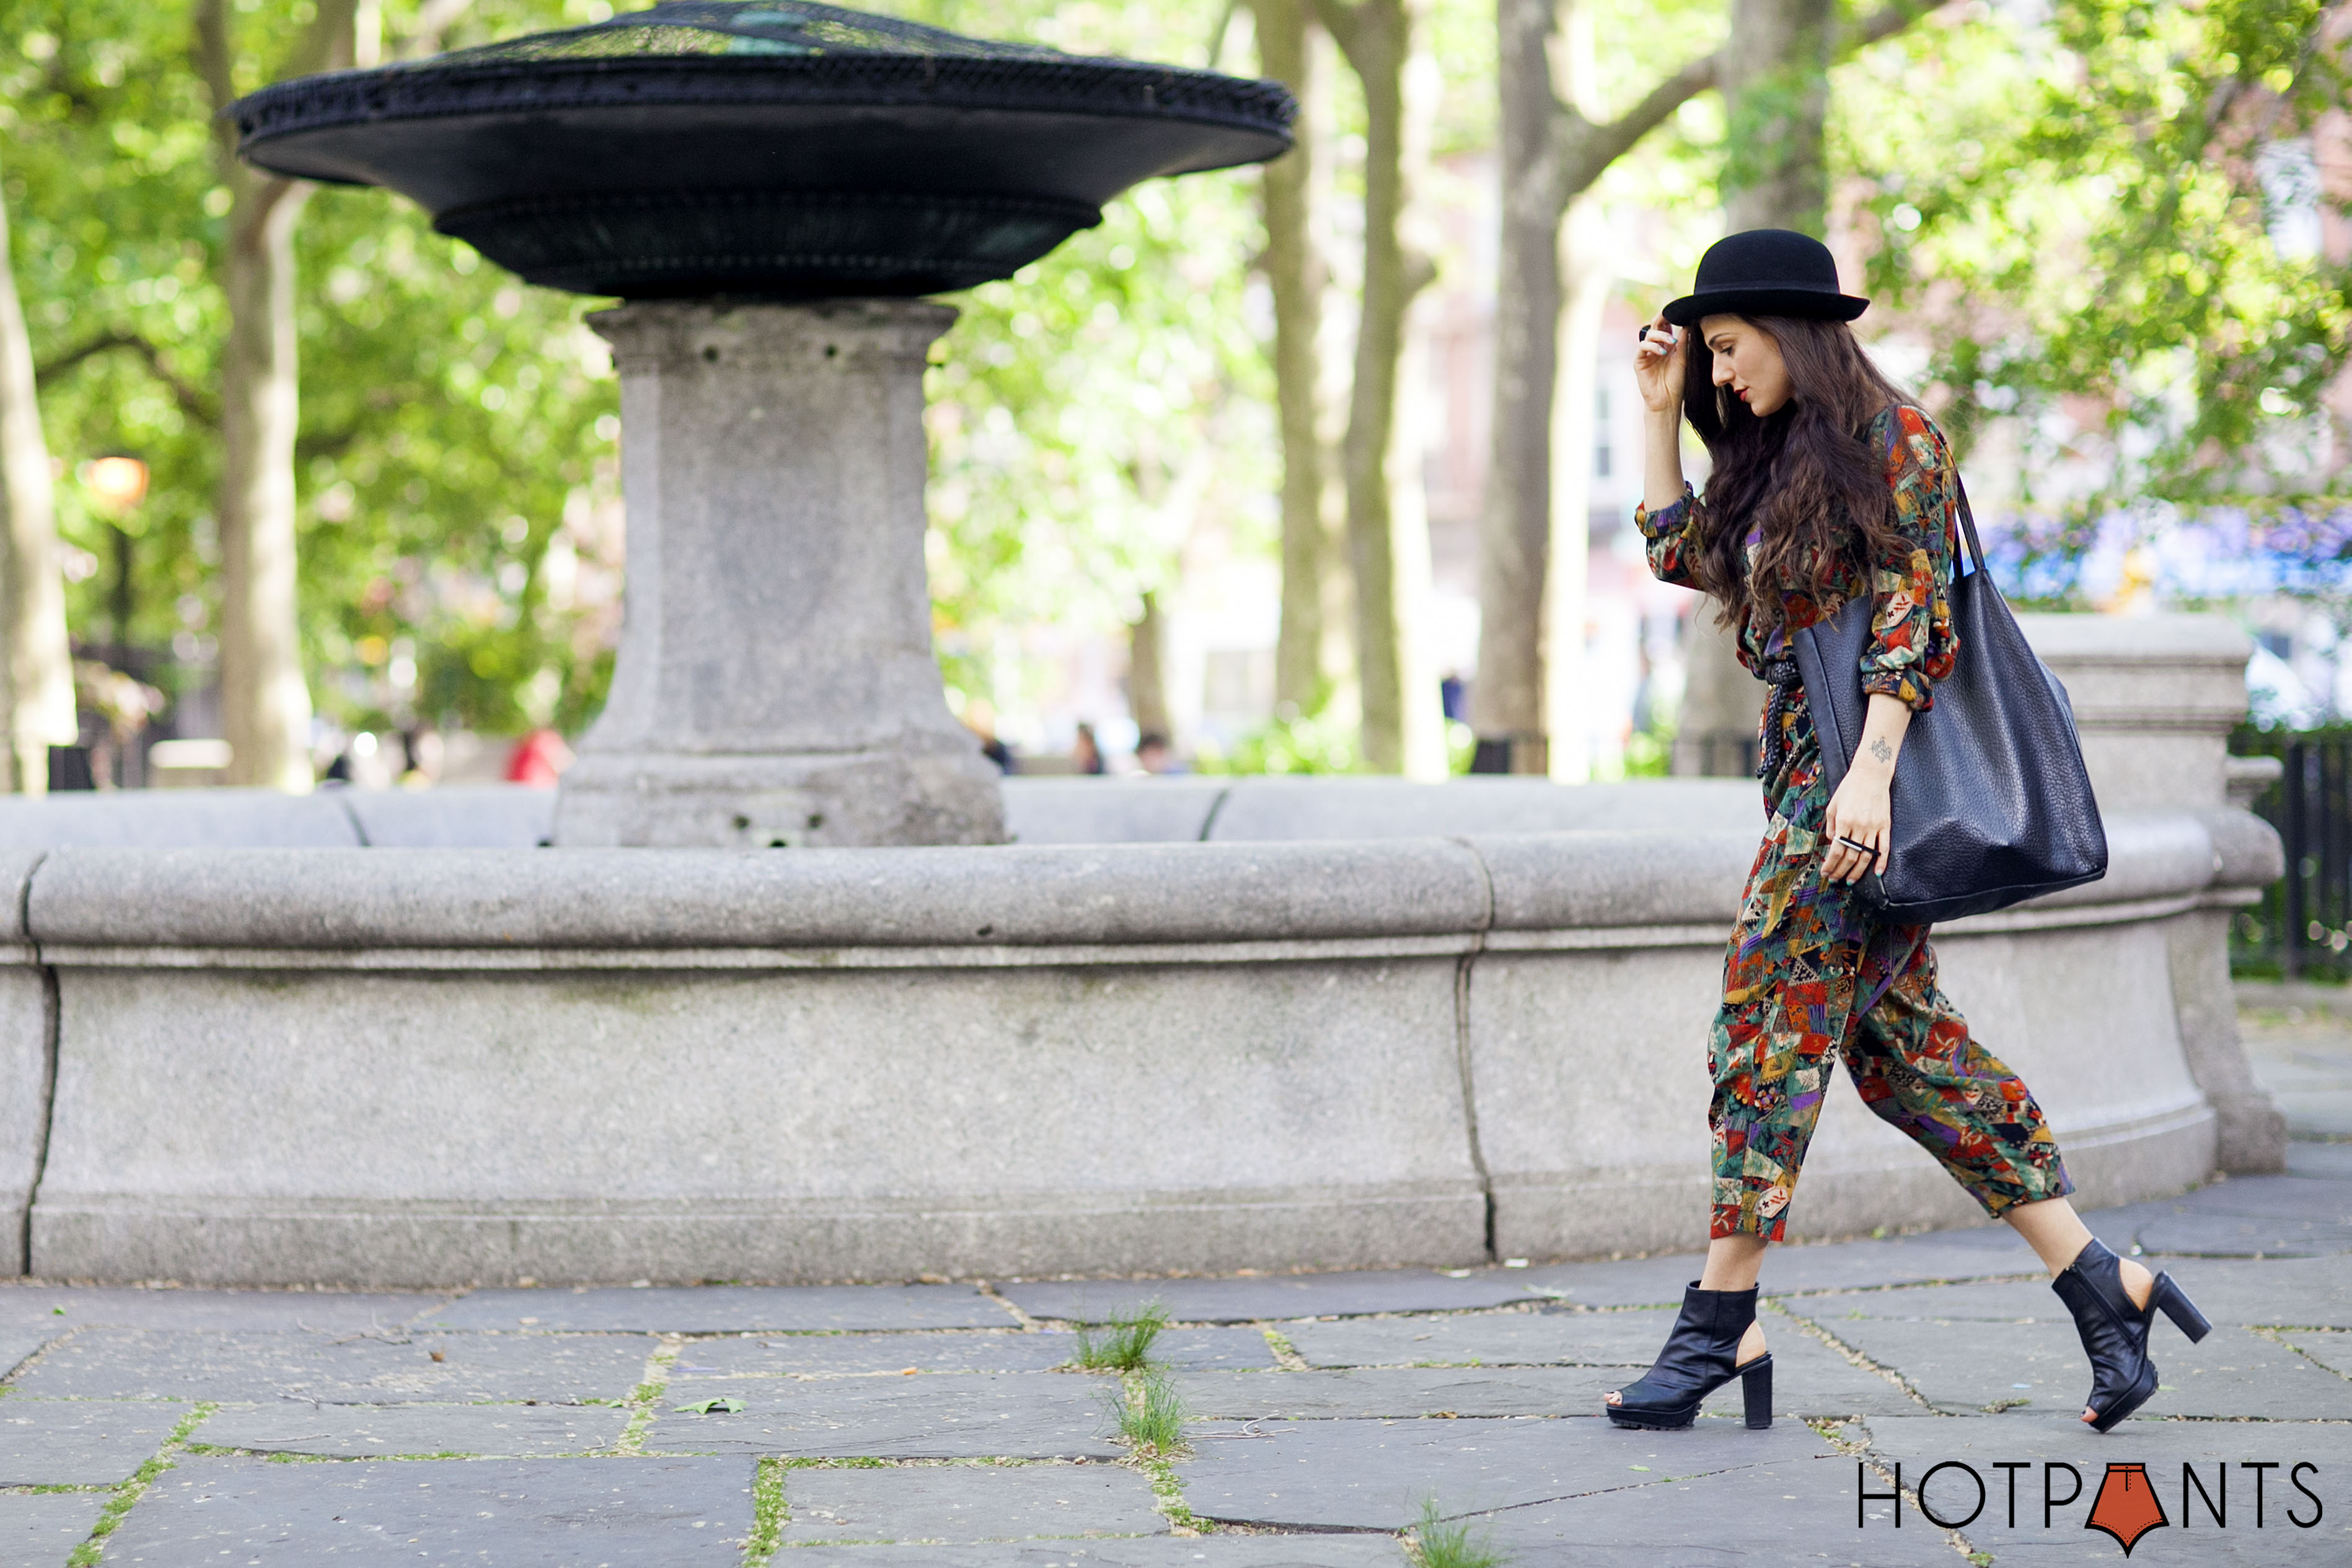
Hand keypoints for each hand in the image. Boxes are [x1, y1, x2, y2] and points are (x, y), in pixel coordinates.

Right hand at [1634, 313, 1684, 413]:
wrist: (1667, 400)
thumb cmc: (1676, 382)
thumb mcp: (1683, 358)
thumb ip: (1684, 341)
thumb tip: (1688, 323)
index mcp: (1666, 345)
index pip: (1665, 326)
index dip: (1669, 317)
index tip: (1678, 311)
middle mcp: (1655, 347)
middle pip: (1655, 326)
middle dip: (1661, 318)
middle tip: (1670, 314)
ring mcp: (1646, 354)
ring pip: (1649, 335)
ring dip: (1661, 335)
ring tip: (1672, 342)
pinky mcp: (1639, 361)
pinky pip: (1642, 347)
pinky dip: (1652, 347)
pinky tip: (1662, 352)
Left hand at [1821, 766, 1891, 884]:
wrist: (1871, 775)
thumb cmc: (1849, 789)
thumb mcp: (1833, 805)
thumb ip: (1831, 826)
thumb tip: (1832, 843)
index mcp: (1844, 821)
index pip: (1836, 850)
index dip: (1831, 865)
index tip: (1826, 873)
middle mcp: (1859, 826)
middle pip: (1850, 857)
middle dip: (1841, 871)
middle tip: (1835, 880)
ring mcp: (1874, 827)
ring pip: (1866, 856)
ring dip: (1858, 871)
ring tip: (1850, 881)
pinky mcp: (1886, 826)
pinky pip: (1885, 848)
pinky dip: (1881, 862)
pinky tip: (1877, 873)